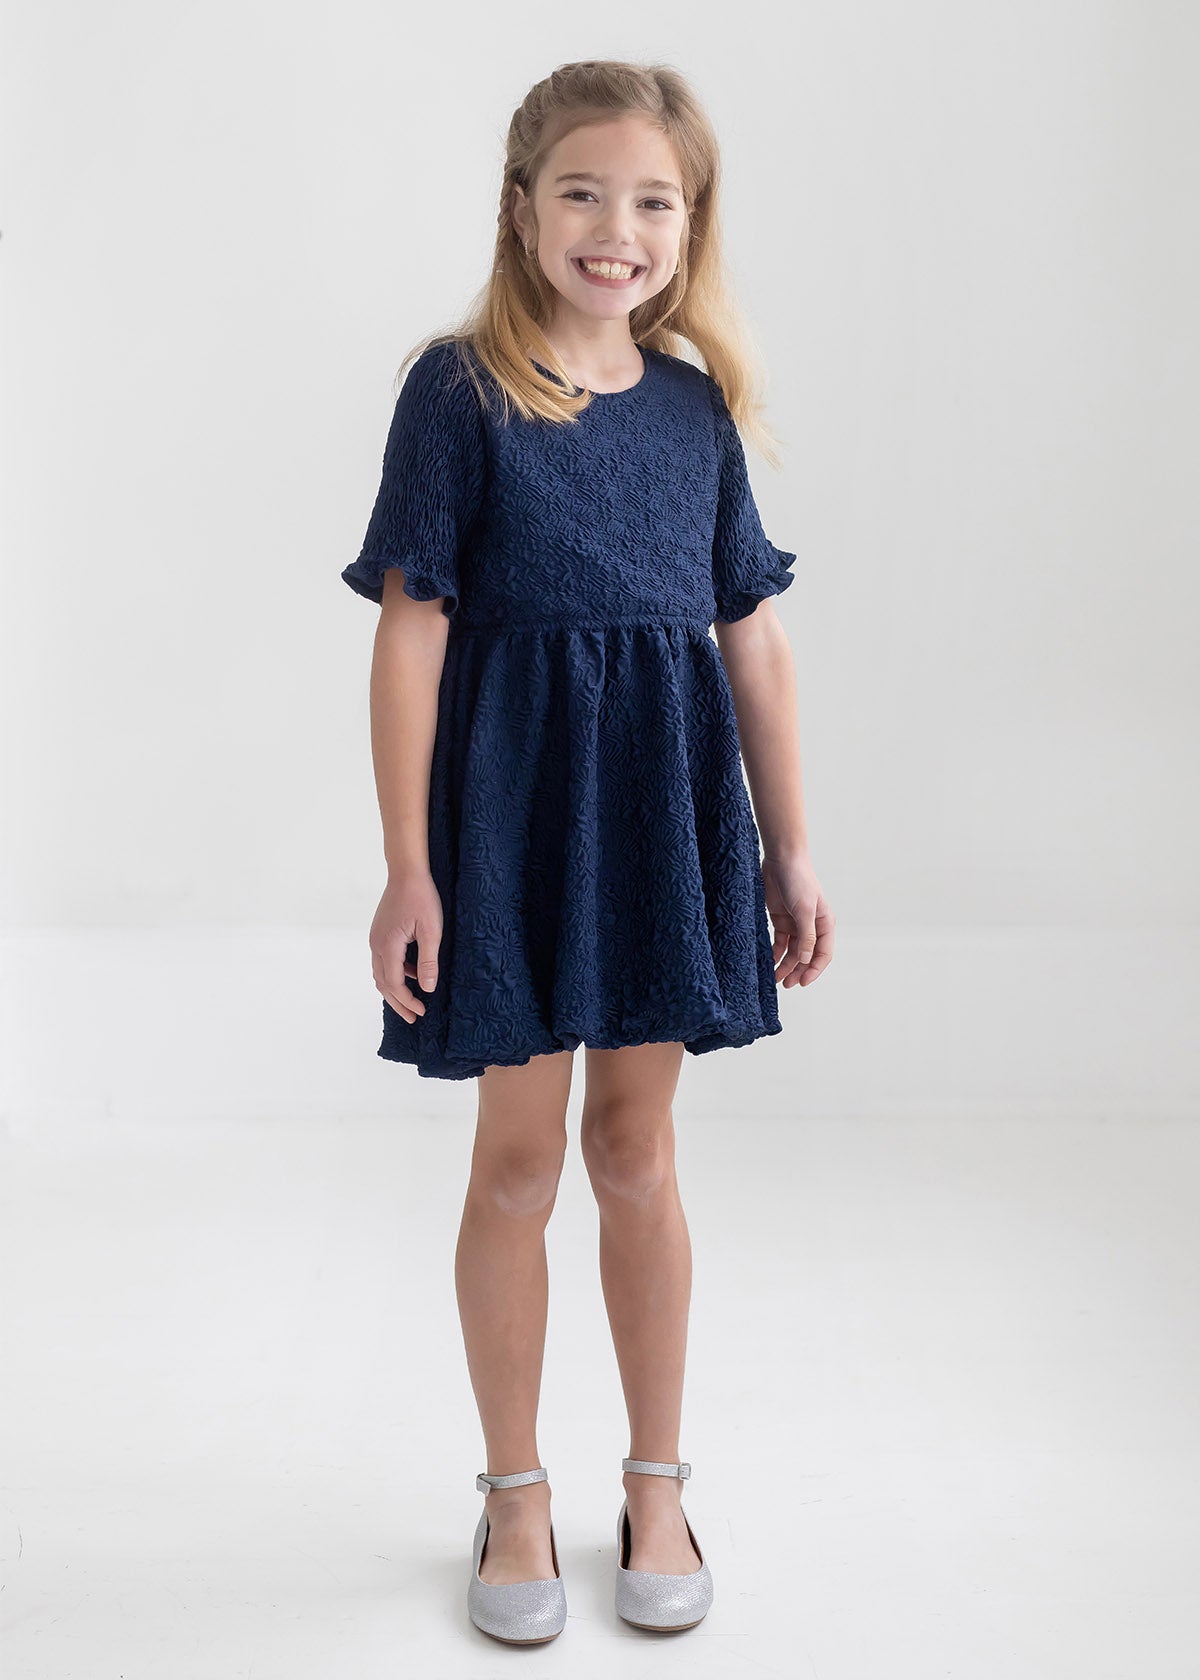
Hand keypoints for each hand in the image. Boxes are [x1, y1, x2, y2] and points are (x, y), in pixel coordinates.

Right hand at [369, 871, 443, 1021]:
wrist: (406, 872)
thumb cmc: (421, 897)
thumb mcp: (431, 931)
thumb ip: (428, 961)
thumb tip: (427, 988)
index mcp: (388, 946)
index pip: (395, 984)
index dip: (407, 1001)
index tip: (421, 1012)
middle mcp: (376, 944)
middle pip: (383, 983)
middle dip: (398, 1003)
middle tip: (413, 1018)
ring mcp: (376, 938)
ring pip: (381, 973)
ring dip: (395, 989)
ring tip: (411, 1001)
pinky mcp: (380, 932)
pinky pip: (384, 960)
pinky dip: (396, 973)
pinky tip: (413, 974)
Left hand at [762, 849, 834, 987]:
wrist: (781, 859)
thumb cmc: (798, 880)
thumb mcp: (804, 909)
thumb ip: (806, 935)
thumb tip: (806, 959)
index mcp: (824, 923)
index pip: (822, 953)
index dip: (814, 970)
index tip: (802, 982)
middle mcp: (811, 926)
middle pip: (805, 955)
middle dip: (797, 971)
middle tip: (786, 985)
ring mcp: (795, 923)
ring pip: (791, 951)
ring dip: (784, 965)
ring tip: (775, 979)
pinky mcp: (780, 919)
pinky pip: (779, 942)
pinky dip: (775, 953)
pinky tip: (768, 962)